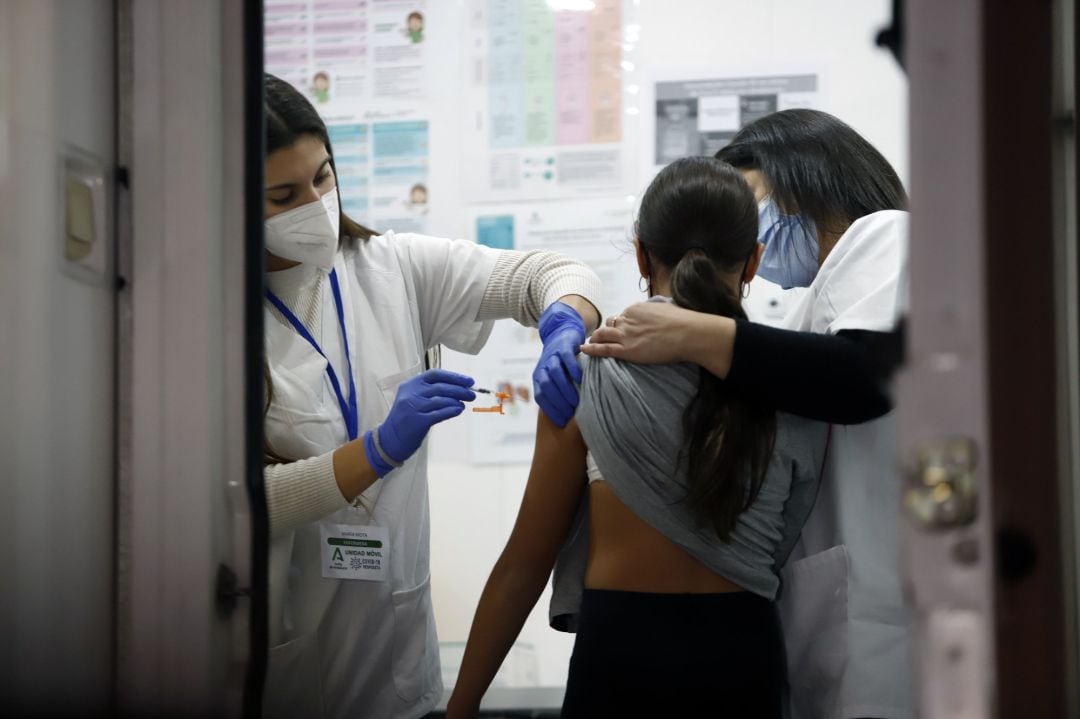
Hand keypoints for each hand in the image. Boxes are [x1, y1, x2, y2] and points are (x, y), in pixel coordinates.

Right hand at [369, 369, 474, 473]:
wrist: (390, 439)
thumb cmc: (406, 417)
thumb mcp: (412, 398)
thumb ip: (431, 391)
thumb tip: (459, 388)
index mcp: (410, 384)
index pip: (435, 374)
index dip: (454, 376)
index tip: (469, 382)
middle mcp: (411, 394)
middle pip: (441, 387)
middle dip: (460, 390)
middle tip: (472, 394)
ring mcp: (413, 407)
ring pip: (441, 400)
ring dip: (457, 401)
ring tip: (464, 404)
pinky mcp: (417, 422)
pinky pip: (439, 414)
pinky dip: (451, 411)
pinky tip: (458, 410)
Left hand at [534, 301, 585, 427]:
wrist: (562, 332)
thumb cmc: (562, 362)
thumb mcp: (556, 378)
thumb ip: (558, 392)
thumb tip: (567, 419)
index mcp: (538, 378)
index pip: (541, 397)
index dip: (551, 410)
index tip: (562, 422)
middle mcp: (542, 367)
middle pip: (547, 387)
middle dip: (558, 402)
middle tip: (572, 414)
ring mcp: (552, 356)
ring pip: (555, 374)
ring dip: (565, 389)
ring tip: (577, 402)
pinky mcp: (563, 346)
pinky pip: (566, 359)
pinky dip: (573, 370)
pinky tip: (581, 380)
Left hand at [582, 302, 735, 379]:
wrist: (688, 333)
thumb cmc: (683, 322)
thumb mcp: (665, 309)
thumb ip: (654, 312)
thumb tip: (656, 315)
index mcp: (636, 308)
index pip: (623, 316)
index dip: (622, 324)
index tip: (623, 330)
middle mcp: (627, 319)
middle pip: (610, 324)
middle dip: (606, 330)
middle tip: (601, 337)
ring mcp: (626, 335)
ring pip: (602, 335)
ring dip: (595, 339)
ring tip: (590, 343)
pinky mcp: (626, 350)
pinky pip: (603, 349)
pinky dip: (591, 349)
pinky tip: (583, 349)